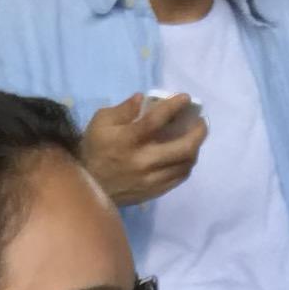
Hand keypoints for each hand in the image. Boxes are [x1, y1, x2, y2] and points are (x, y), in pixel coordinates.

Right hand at [81, 90, 206, 205]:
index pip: (157, 120)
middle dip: (198, 132)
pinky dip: (186, 164)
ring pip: (185, 164)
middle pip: (183, 147)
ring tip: (194, 138)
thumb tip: (142, 99)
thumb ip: (124, 109)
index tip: (185, 98)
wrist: (89, 185)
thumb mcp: (101, 121)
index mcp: (129, 139)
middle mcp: (144, 160)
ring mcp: (151, 179)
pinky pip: (179, 178)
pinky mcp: (154, 191)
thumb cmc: (95, 148)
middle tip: (200, 122)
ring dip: (195, 148)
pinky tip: (185, 156)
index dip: (175, 107)